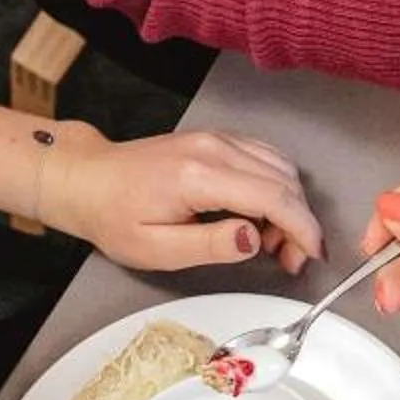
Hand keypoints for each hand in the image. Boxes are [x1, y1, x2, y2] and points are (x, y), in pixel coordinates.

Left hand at [44, 123, 323, 274]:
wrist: (87, 180)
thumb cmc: (115, 217)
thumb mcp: (156, 249)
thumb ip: (209, 245)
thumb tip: (254, 239)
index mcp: (199, 176)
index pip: (273, 196)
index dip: (303, 229)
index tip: (312, 256)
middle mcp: (214, 148)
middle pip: (286, 181)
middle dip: (300, 224)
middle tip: (289, 260)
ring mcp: (218, 139)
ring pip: (282, 167)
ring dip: (291, 206)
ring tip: (272, 242)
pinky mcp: (218, 140)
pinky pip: (267, 158)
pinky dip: (278, 188)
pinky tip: (262, 215)